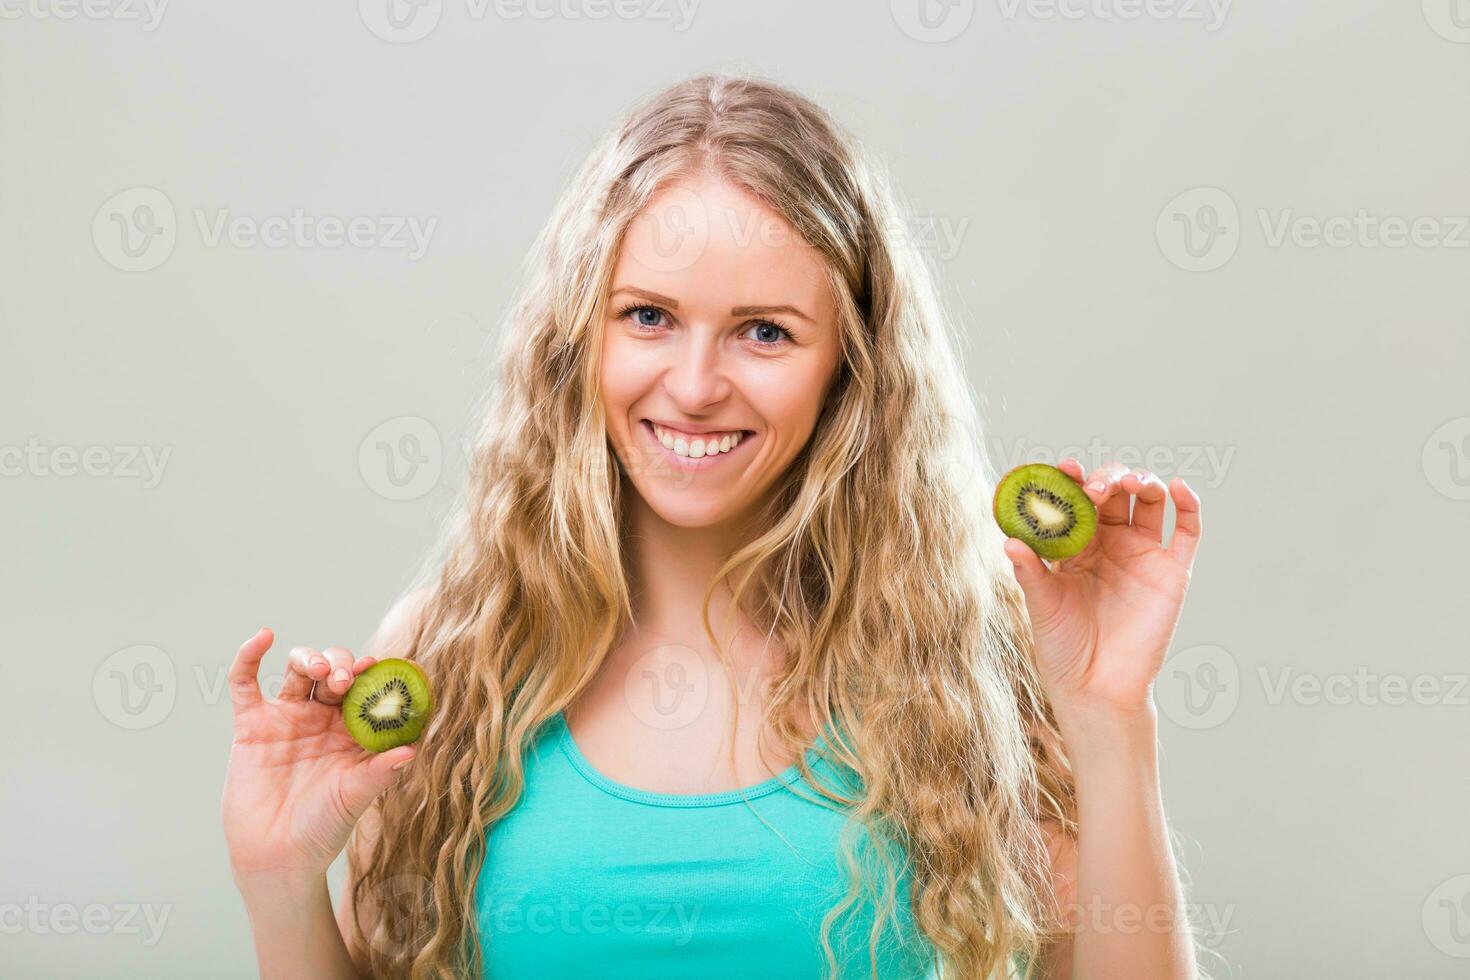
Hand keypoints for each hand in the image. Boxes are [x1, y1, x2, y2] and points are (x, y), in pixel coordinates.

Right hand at [221, 629, 414, 887]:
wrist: (276, 857)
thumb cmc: (323, 828)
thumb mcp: (355, 797)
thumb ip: (381, 772)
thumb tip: (411, 751)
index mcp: (354, 729)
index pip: (369, 688)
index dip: (377, 674)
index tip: (384, 667)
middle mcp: (324, 717)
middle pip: (335, 671)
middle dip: (343, 665)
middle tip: (347, 679)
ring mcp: (287, 717)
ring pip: (299, 669)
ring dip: (311, 659)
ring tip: (320, 672)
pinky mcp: (252, 725)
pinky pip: (246, 683)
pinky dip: (249, 657)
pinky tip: (262, 637)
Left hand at [1001, 460, 1201, 719]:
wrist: (1097, 688)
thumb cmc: (1062, 647)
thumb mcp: (1042, 606)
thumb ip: (1030, 572)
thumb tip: (1010, 541)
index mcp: (1075, 545)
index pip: (1076, 499)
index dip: (1073, 479)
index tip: (1066, 468)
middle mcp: (1109, 543)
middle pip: (1114, 491)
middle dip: (1106, 478)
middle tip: (1094, 487)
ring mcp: (1142, 554)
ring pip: (1149, 501)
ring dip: (1142, 480)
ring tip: (1129, 483)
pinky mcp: (1172, 571)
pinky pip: (1187, 530)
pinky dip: (1188, 504)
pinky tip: (1177, 488)